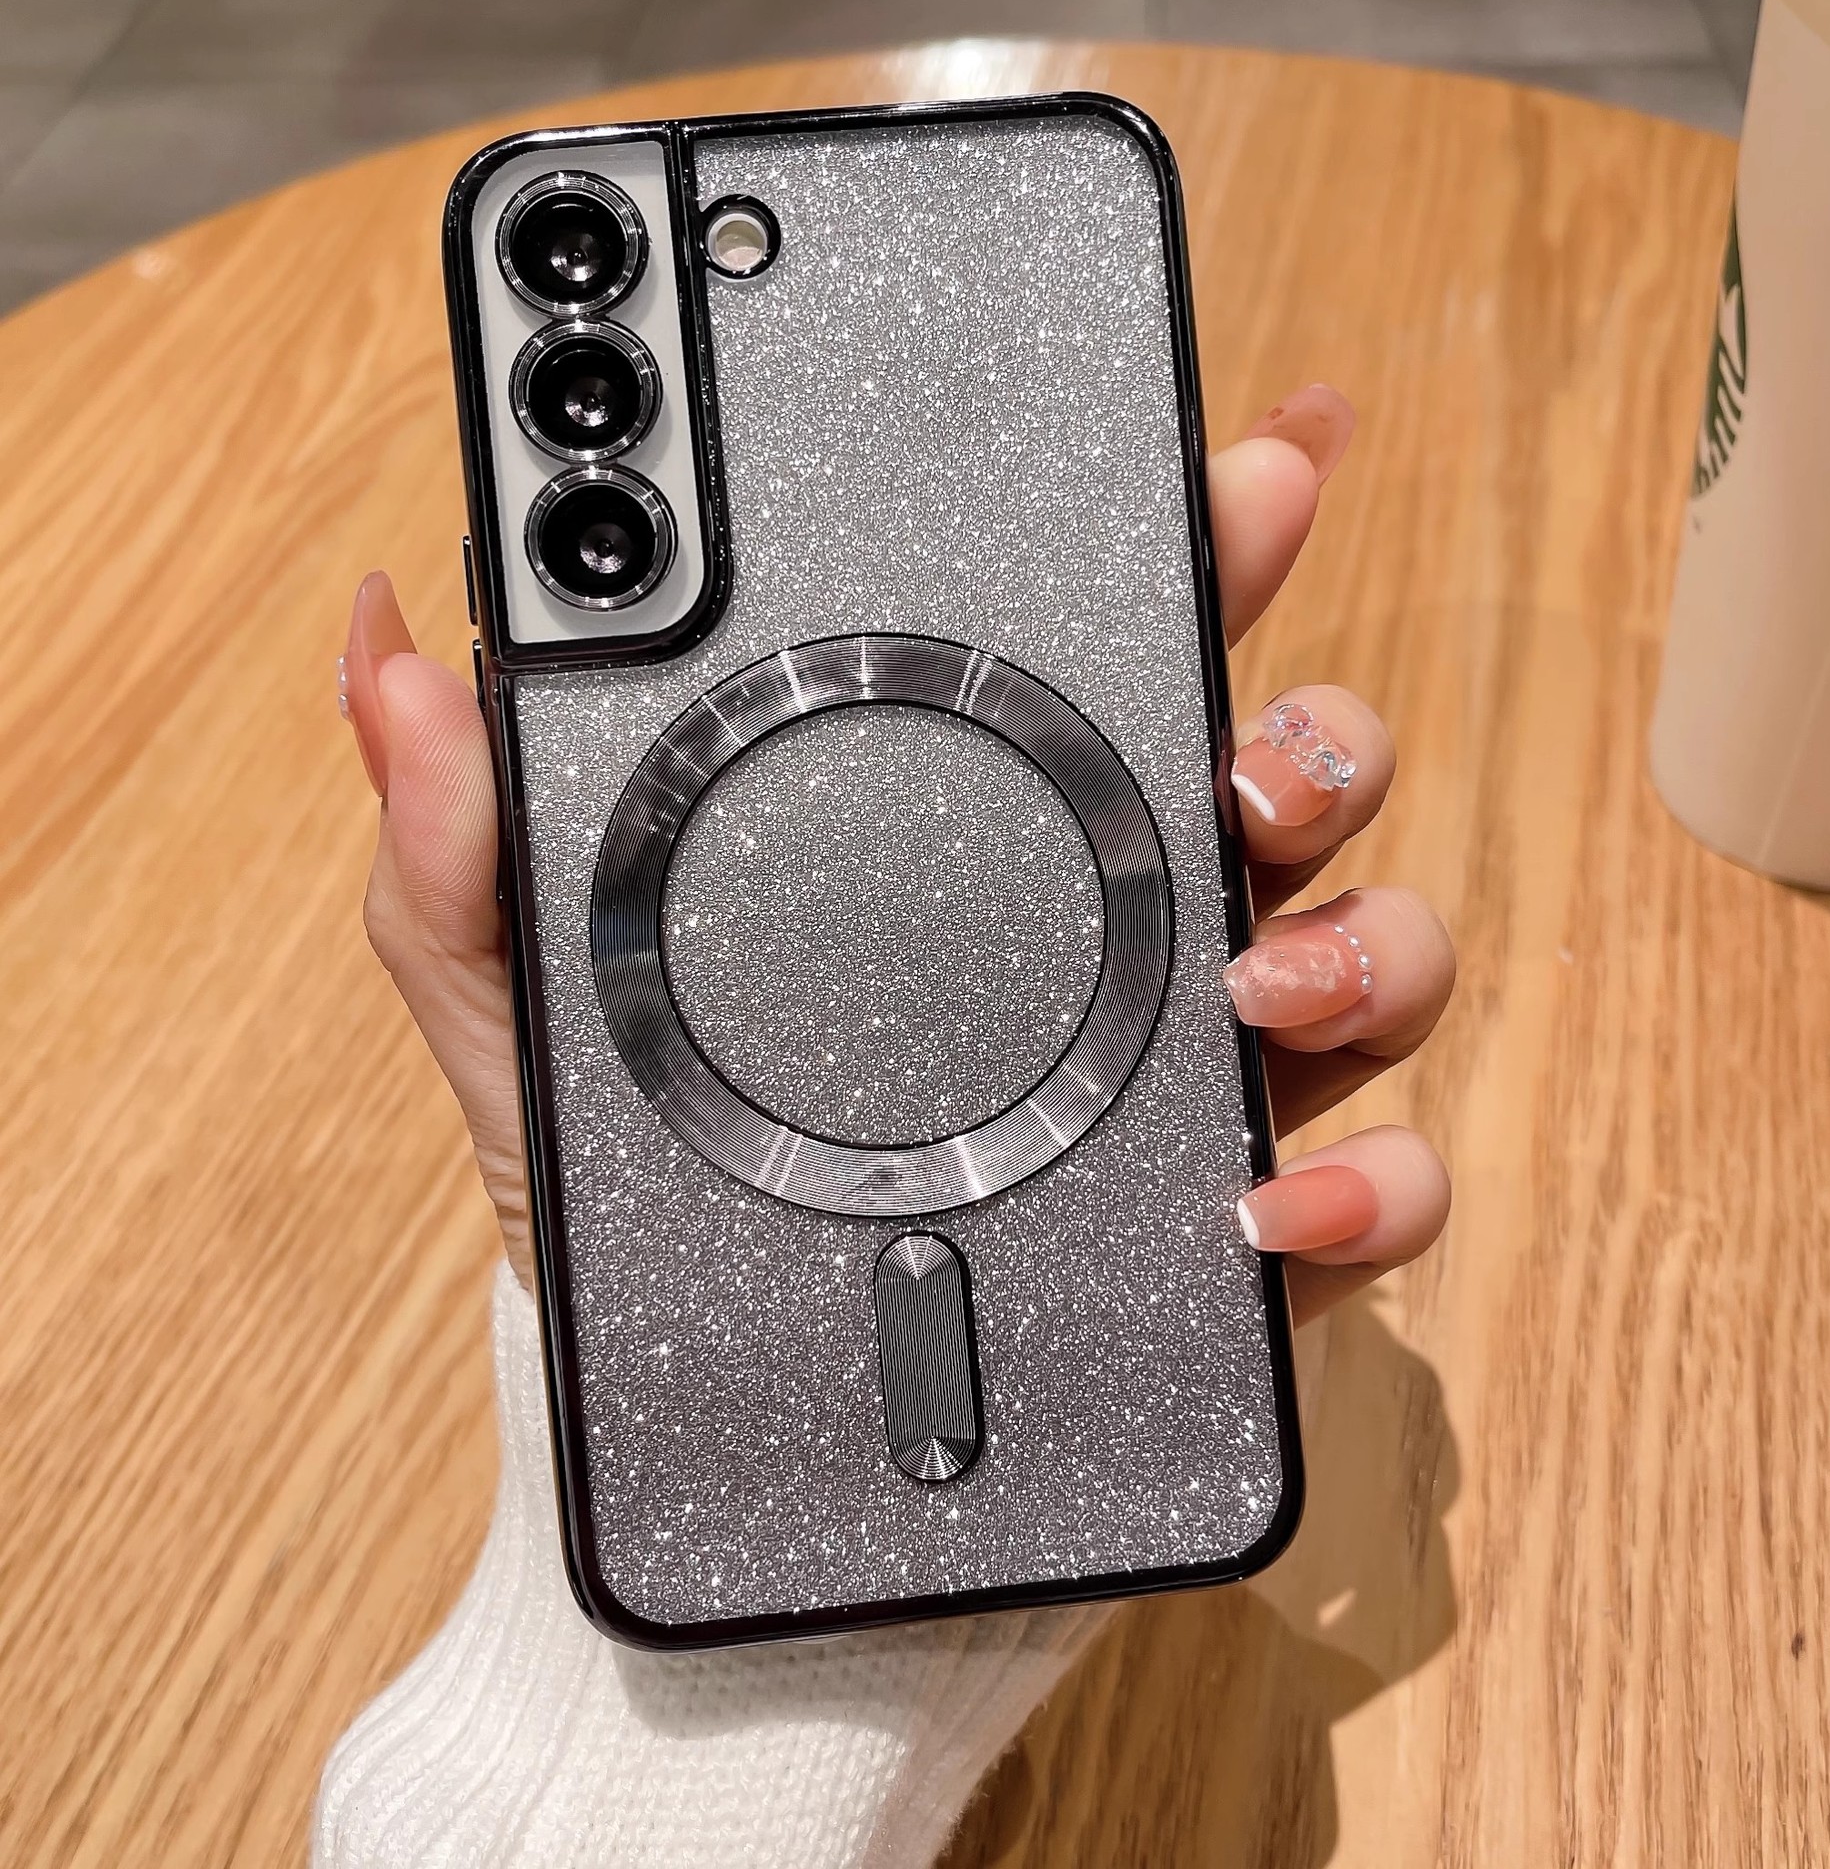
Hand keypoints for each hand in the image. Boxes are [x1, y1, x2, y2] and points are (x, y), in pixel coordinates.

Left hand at [343, 383, 1451, 1321]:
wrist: (704, 1422)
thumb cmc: (625, 1190)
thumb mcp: (518, 1001)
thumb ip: (465, 840)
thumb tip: (394, 653)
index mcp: (977, 841)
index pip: (1108, 651)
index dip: (1202, 541)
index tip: (1252, 460)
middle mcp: (1114, 931)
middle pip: (1285, 770)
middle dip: (1315, 723)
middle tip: (1246, 761)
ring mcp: (1193, 1077)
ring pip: (1374, 946)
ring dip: (1359, 941)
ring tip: (1251, 989)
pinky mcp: (1245, 1227)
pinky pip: (1381, 1177)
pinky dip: (1371, 1181)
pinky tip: (1275, 1201)